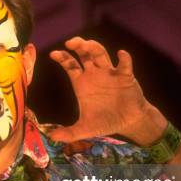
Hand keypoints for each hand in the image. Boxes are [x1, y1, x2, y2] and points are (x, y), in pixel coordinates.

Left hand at [48, 37, 165, 144]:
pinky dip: (124, 58)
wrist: (128, 123)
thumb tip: (52, 137)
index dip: (62, 58)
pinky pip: (124, 65)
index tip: (53, 54)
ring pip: (101, 54)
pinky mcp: (125, 76)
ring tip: (87, 44)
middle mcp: (94, 74)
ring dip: (94, 48)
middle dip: (78, 46)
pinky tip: (121, 54)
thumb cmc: (105, 121)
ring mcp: (109, 73)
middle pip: (84, 55)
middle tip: (71, 42)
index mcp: (82, 82)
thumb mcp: (85, 129)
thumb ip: (69, 133)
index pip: (70, 65)